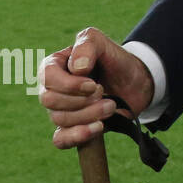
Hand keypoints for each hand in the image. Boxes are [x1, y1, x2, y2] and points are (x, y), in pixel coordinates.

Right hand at [39, 27, 154, 148]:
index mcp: (53, 66)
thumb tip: (77, 68)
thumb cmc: (114, 60)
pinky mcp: (72, 128)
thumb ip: (88, 44)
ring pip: (60, 119)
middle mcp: (52, 89)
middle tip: (104, 93)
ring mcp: (60, 110)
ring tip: (111, 106)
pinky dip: (77, 136)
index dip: (70, 85)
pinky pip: (61, 140)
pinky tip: (98, 128)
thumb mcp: (102, 43)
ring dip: (89, 114)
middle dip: (81, 100)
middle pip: (50, 101)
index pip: (47, 77)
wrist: (135, 82)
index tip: (94, 85)